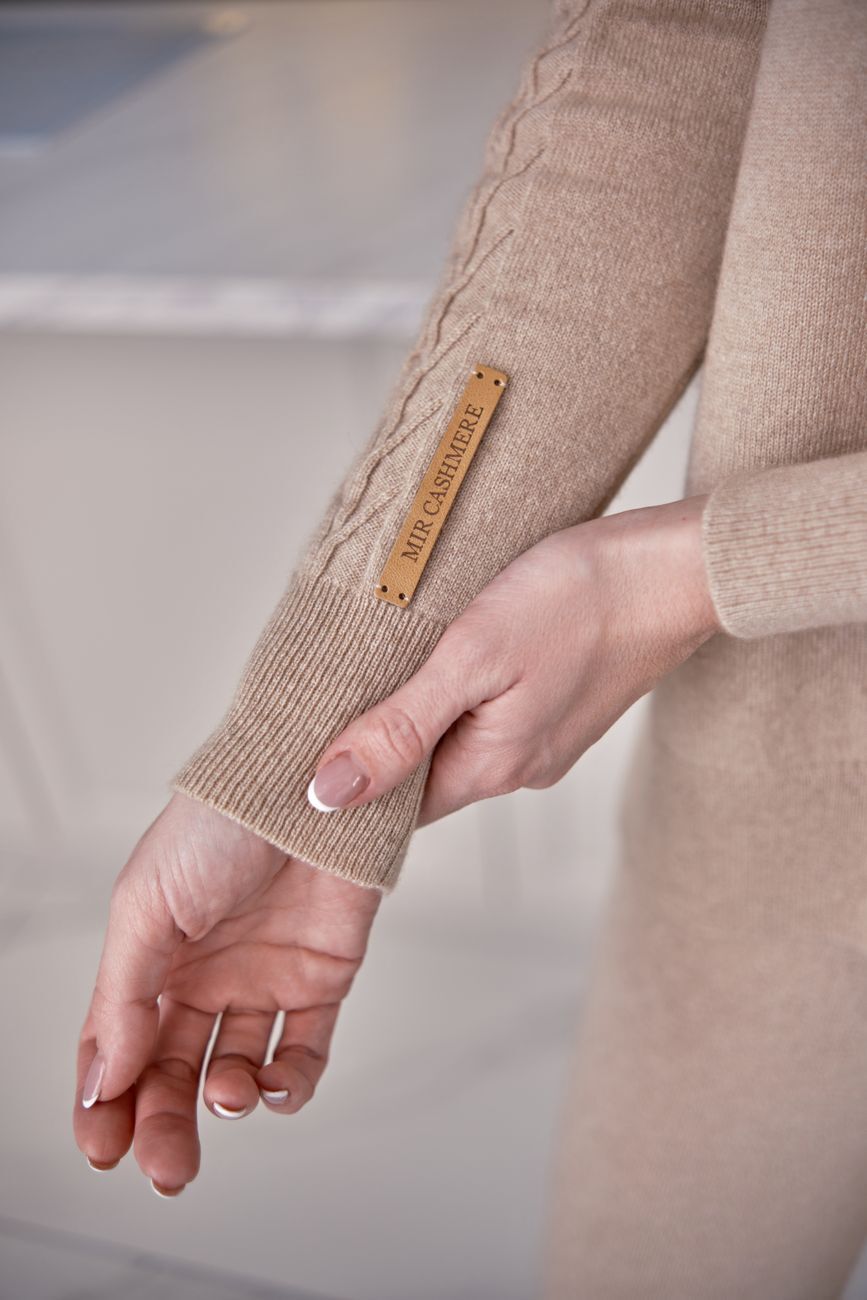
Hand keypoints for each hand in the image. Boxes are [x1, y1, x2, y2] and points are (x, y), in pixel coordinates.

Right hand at [73, 792, 379, 1194]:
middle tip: (166, 1166)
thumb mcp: (146, 906)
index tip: (101, 1150)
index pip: (116, 1048)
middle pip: (174, 1072)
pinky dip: (290, 1084)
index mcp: (151, 959)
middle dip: (164, 1124)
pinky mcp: (322, 979)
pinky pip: (304, 1051)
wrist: (309, 783)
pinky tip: (273, 1087)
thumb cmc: (218, 826)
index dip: (104, 1103)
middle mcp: (205, 976)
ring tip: (227, 1094)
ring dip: (227, 1101)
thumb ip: (124, 997)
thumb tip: (102, 1081)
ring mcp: (263, 980)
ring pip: (236, 1071)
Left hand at [307, 495, 718, 824]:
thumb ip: (400, 728)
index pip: (395, 805)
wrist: (676, 568)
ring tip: (391, 657)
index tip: (308, 744)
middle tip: (339, 684)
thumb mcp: (471, 657)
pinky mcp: (563, 703)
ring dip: (424, 708)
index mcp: (491, 766)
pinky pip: (493, 713)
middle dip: (382, 739)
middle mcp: (520, 766)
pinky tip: (454, 647)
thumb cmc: (580, 600)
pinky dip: (463, 689)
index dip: (349, 780)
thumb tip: (329, 794)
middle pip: (426, 773)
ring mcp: (547, 737)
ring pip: (459, 738)